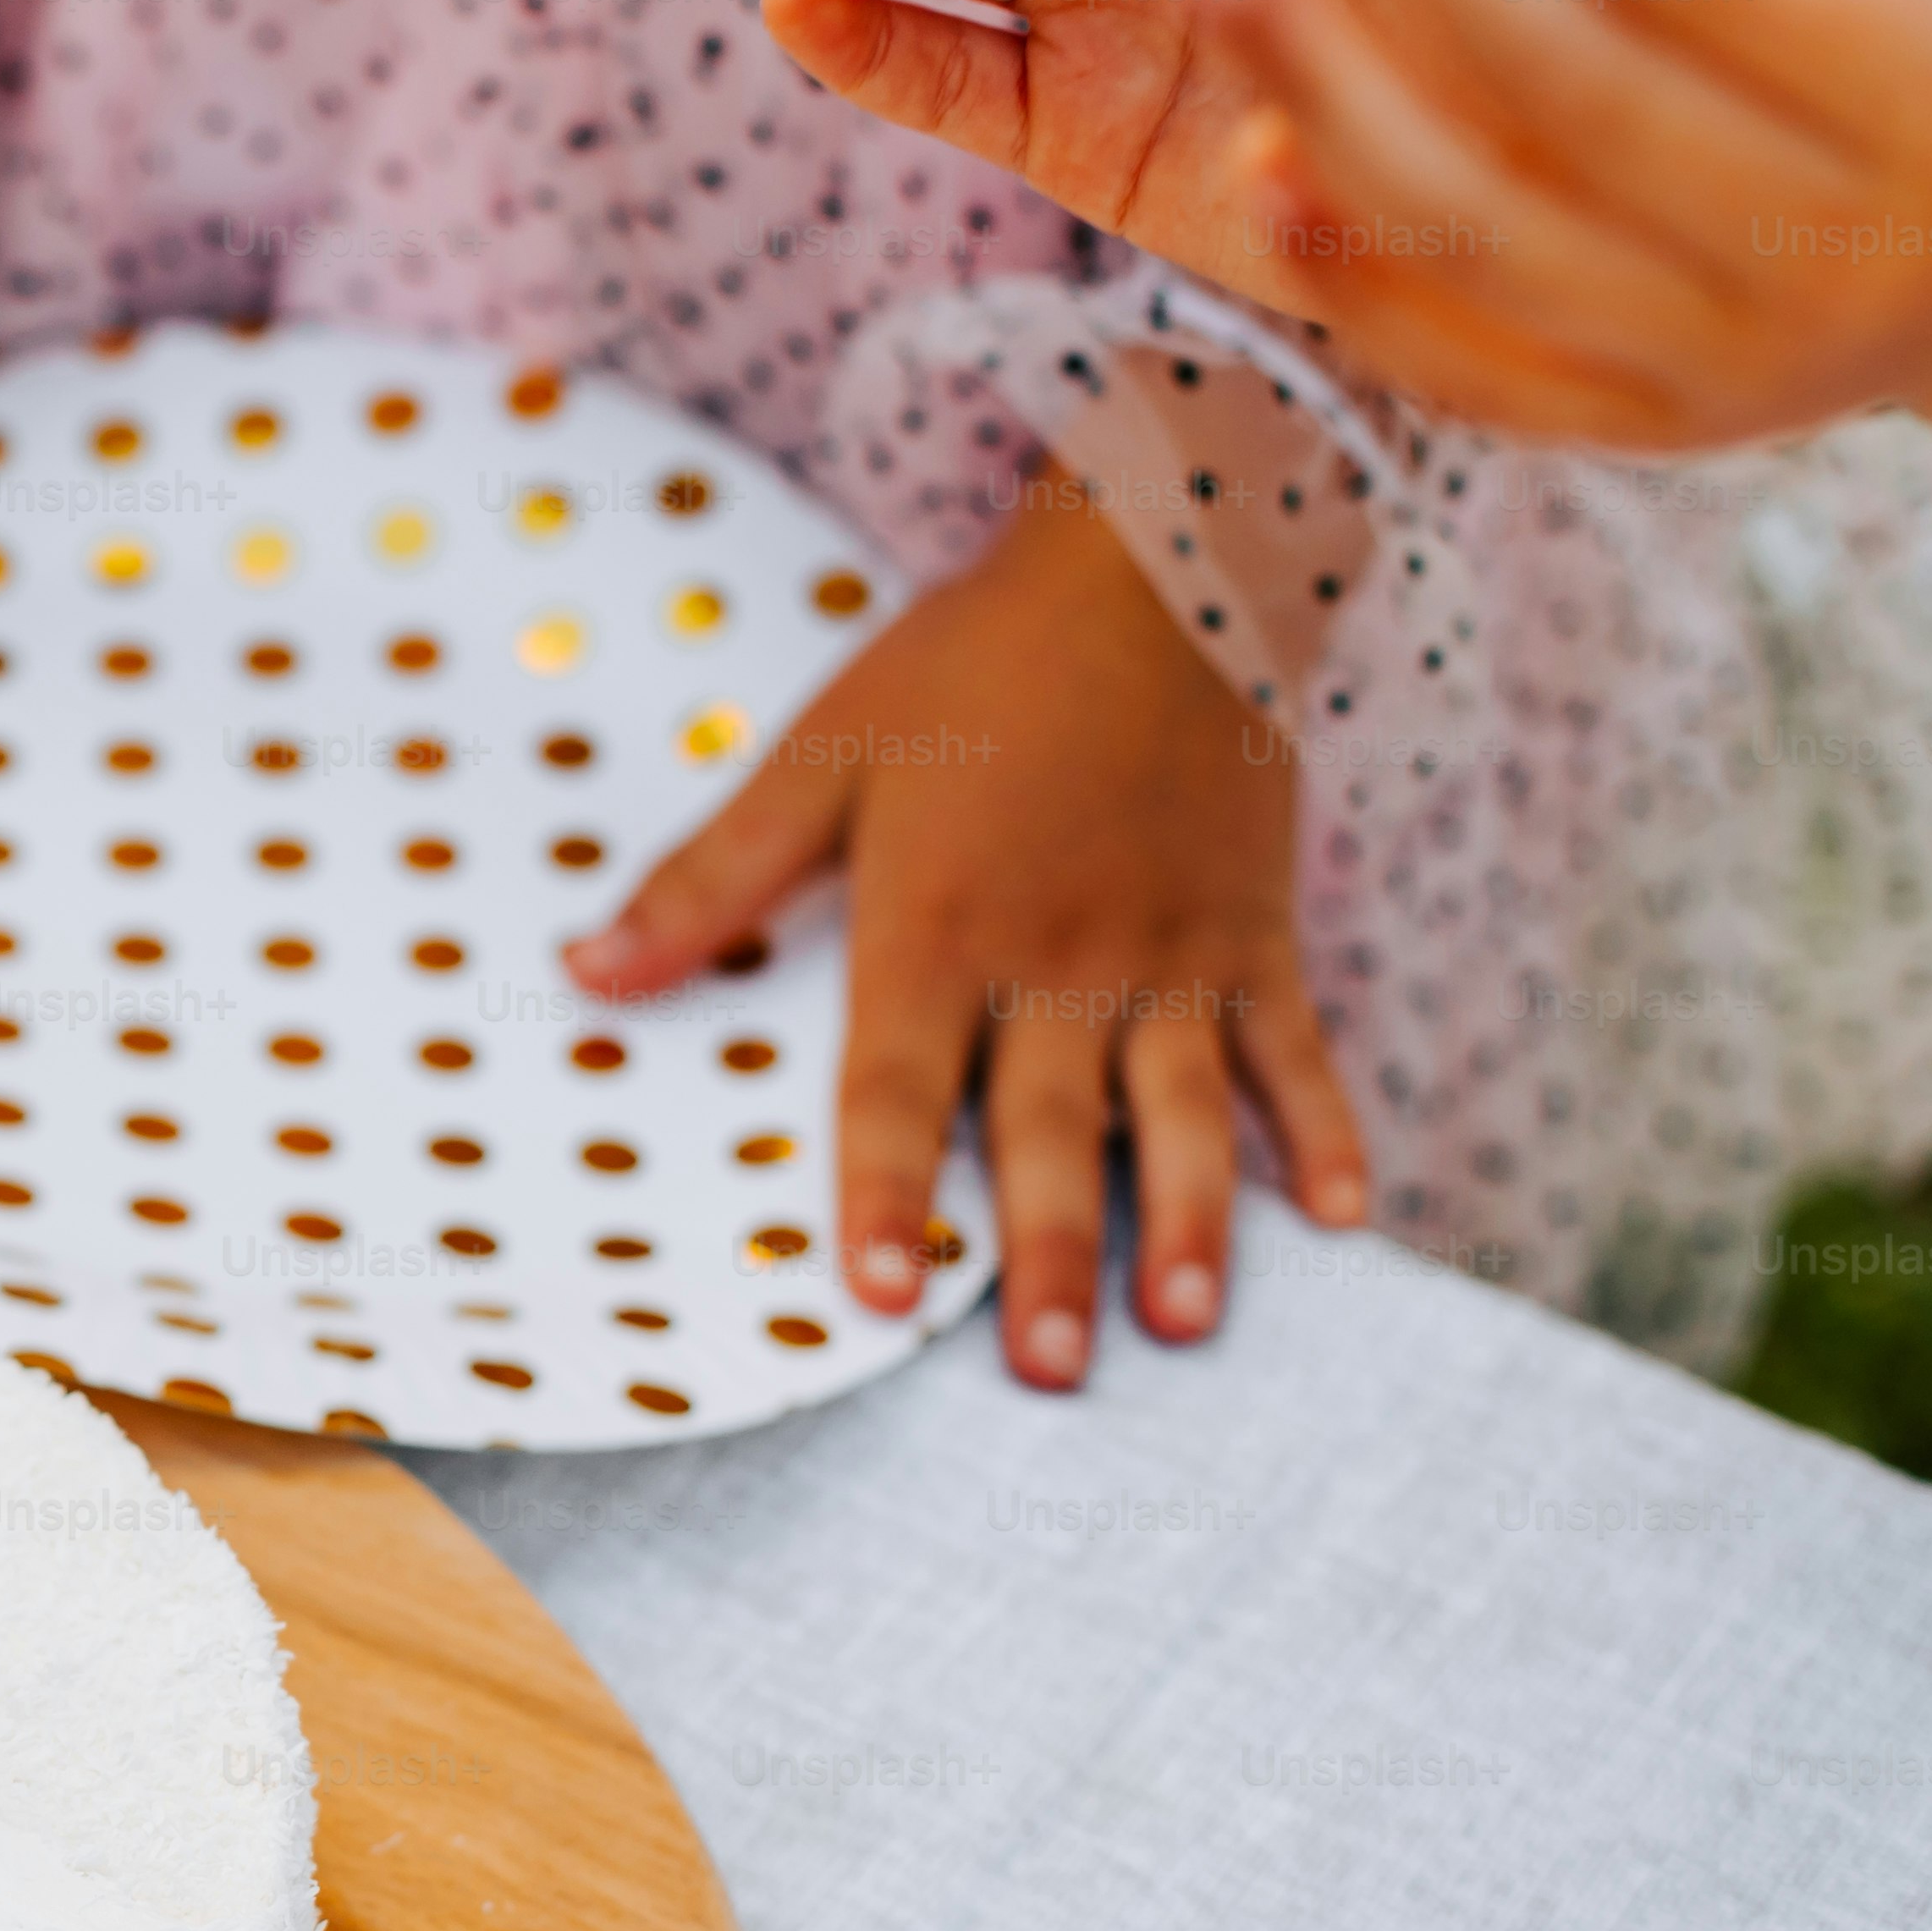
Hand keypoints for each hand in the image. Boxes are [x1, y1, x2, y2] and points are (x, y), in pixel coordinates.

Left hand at [567, 492, 1369, 1386]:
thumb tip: (588, 968)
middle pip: (1051, 1132)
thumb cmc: (974, 662)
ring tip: (1185, 1326)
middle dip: (1052, 1256)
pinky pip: (1297, 1048)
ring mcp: (1173, 953)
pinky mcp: (1256, 932)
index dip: (879, 1191)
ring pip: (1187, 1113)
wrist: (1163, 557)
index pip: (898, 1087)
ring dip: (1190, 1223)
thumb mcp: (821, 755)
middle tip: (1053, 1372)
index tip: (874, 1294)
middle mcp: (1063, 959)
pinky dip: (1325, 1128)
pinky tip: (1343, 1216)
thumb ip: (711, 877)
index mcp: (941, 924)